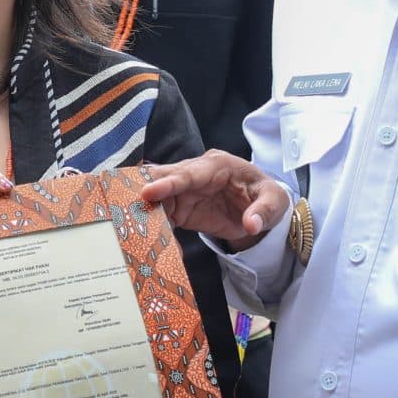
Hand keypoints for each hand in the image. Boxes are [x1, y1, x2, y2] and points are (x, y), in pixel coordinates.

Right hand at [138, 151, 289, 249]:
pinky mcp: (181, 209)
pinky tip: (139, 232)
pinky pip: (162, 215)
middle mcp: (196, 173)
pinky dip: (151, 223)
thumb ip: (263, 211)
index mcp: (218, 165)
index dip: (168, 183)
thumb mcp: (275, 202)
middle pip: (166, 178)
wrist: (262, 211)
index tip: (147, 192)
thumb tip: (251, 224)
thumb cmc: (267, 197)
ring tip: (123, 218)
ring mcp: (186, 191)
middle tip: (122, 201)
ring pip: (159, 196)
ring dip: (143, 207)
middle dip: (145, 189)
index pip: (190, 173)